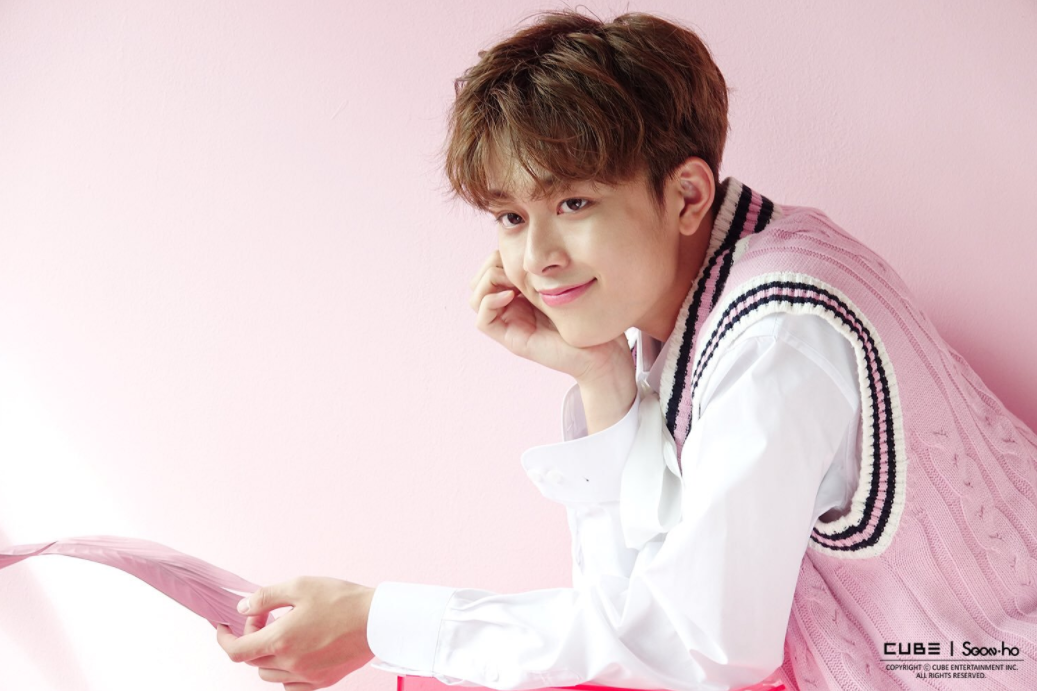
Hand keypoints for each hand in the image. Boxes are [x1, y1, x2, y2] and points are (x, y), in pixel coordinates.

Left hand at [215, 576, 375, 689]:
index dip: (224, 638)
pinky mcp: (322, 681)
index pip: (237, 650)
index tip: (223, 625)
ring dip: (267, 654)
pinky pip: (290, 684)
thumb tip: (243, 607)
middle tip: (266, 614)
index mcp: (281, 639)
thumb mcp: (300, 586)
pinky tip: (295, 653)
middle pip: (253, 660)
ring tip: (284, 631)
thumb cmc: (343, 600)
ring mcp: (307, 675)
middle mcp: (291, 662)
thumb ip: (266, 597)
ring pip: (270, 674)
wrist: (379, 620)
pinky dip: (284, 671)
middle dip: (252, 636)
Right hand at [468, 249, 633, 383]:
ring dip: (487, 282)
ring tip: (511, 281)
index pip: (491, 268)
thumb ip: (548, 267)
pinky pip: (483, 321)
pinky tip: (510, 295)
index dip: (497, 256)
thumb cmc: (591, 316)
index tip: (519, 253)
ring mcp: (510, 324)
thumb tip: (532, 244)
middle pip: (479, 280)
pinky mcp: (512, 340)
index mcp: (522, 292)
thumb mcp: (567, 281)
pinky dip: (489, 303)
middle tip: (513, 265)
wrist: (603, 352)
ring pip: (476, 298)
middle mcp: (512, 307)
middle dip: (490, 266)